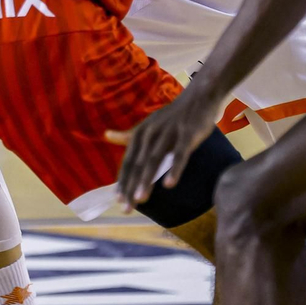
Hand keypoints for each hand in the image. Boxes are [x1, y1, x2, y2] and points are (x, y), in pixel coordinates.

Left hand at [106, 84, 220, 209]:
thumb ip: (128, 135)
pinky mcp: (188, 133)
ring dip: (147, 180)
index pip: (129, 161)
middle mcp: (151, 133)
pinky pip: (180, 154)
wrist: (198, 96)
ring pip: (155, 160)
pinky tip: (169, 185)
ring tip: (141, 199)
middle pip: (138, 164)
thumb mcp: (148, 124)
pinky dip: (174, 169)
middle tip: (125, 208)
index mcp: (141, 133)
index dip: (123, 181)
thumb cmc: (172, 115)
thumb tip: (106, 136)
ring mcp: (169, 133)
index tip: (118, 200)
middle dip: (131, 187)